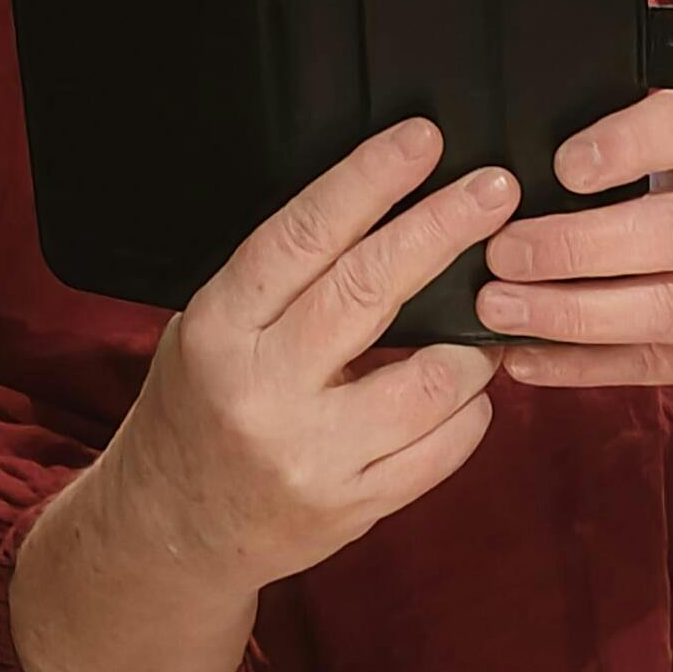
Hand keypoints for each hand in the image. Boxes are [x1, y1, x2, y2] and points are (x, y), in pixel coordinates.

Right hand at [106, 117, 517, 593]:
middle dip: (442, 229)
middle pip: (369, 291)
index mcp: (219, 329)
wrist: (175, 530)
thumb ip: (283, 284)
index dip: (367, 181)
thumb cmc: (205, 406)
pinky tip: (465, 390)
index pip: (301, 238)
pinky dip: (471, 408)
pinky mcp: (355, 506)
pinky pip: (446, 446)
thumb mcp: (213, 330)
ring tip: (486, 319)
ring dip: (475, 341)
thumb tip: (389, 210)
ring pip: (430, 378)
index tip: (422, 141)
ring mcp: (312, 456)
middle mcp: (262, 390)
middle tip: (497, 188)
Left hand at [477, 91, 672, 386]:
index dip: (632, 144)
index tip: (565, 165)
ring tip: (503, 308)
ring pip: (669, 310)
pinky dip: (582, 365)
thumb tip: (509, 170)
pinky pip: (652, 366)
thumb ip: (613, 150)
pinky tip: (526, 356)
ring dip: (576, 313)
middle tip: (506, 252)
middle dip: (580, 246)